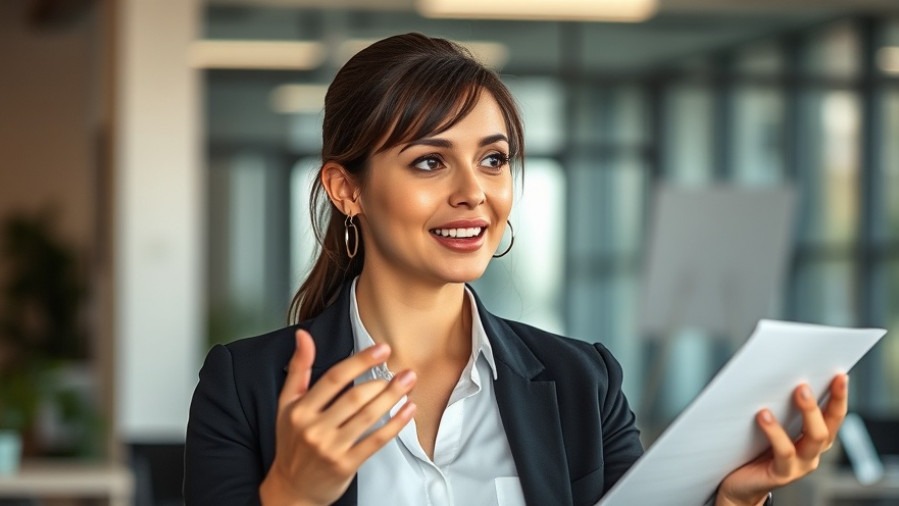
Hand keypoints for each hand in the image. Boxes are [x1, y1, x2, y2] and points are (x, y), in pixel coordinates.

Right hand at [259, 329, 416, 505]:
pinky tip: (408, 410)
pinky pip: (376, 440)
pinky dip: (394, 423)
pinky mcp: (346, 464)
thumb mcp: (286, 405)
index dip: (360, 361)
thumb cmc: (292, 442)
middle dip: (383, 380)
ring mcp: (330, 447)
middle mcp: (314, 428)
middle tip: (403, 369)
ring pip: (368, 416)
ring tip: (408, 383)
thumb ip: (298, 369)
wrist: (291, 489)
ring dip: (393, 397)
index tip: (381, 349)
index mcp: (300, 409)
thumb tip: (303, 336)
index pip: (334, 378)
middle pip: (355, 397)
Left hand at [714, 374, 848, 505]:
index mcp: (813, 439)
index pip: (834, 416)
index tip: (839, 375)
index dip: (839, 396)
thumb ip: (779, 407)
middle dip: (828, 401)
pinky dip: (776, 432)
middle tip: (810, 382)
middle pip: (828, 426)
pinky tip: (764, 415)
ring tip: (798, 391)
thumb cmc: (754, 450)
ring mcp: (800, 465)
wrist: (739, 483)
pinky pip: (784, 452)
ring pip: (814, 438)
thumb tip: (776, 375)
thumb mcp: (772, 426)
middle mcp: (812, 452)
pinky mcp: (782, 474)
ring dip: (808, 412)